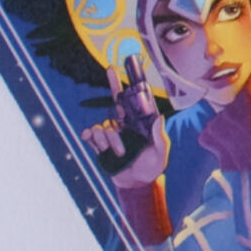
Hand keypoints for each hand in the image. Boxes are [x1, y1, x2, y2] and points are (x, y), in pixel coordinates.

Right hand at [81, 55, 168, 187]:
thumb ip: (159, 137)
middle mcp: (126, 123)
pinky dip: (90, 136)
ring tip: (120, 153)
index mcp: (141, 123)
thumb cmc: (152, 167)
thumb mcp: (160, 153)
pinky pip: (91, 134)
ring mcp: (112, 132)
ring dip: (110, 139)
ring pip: (104, 125)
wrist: (136, 183)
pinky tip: (90, 138)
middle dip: (114, 83)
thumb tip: (159, 117)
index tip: (130, 67)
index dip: (134, 83)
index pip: (137, 100)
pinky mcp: (100, 143)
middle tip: (111, 69)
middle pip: (116, 98)